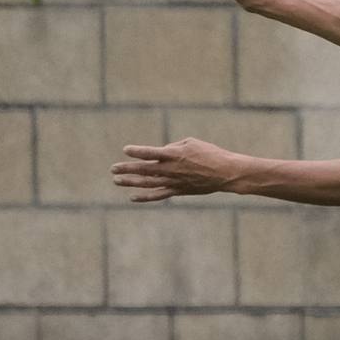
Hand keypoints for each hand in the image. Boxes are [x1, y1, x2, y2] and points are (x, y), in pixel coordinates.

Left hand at [112, 139, 243, 201]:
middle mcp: (171, 169)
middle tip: (113, 169)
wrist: (226, 173)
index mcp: (175, 154)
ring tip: (117, 181)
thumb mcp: (191, 142)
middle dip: (126, 169)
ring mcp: (174, 182)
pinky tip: (133, 197)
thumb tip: (161, 152)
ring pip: (147, 183)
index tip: (126, 150)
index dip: (137, 151)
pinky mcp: (178, 191)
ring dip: (130, 182)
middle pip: (144, 169)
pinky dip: (145, 197)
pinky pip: (158, 195)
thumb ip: (173, 147)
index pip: (151, 152)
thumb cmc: (211, 154)